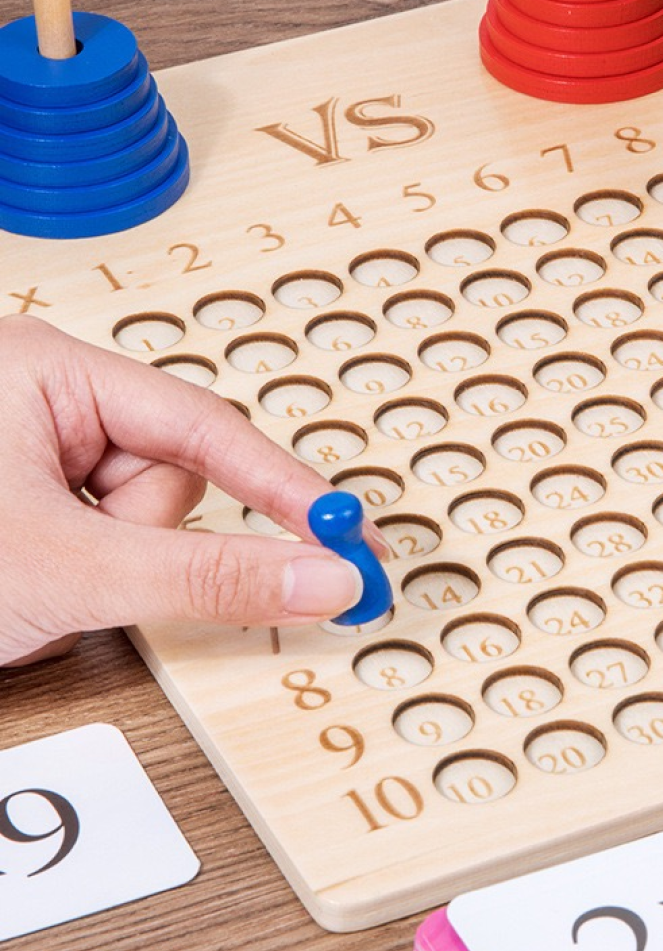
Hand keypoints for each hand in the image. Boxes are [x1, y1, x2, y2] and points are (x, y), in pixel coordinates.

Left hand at [0, 316, 387, 666]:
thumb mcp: (67, 568)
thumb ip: (208, 575)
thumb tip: (319, 576)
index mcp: (52, 369)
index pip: (207, 427)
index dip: (283, 486)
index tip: (344, 534)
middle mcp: (49, 398)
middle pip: (171, 478)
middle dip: (136, 541)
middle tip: (79, 570)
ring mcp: (37, 449)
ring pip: (139, 520)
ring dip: (103, 566)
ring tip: (30, 579)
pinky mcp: (31, 497)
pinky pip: (106, 539)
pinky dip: (78, 574)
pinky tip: (23, 581)